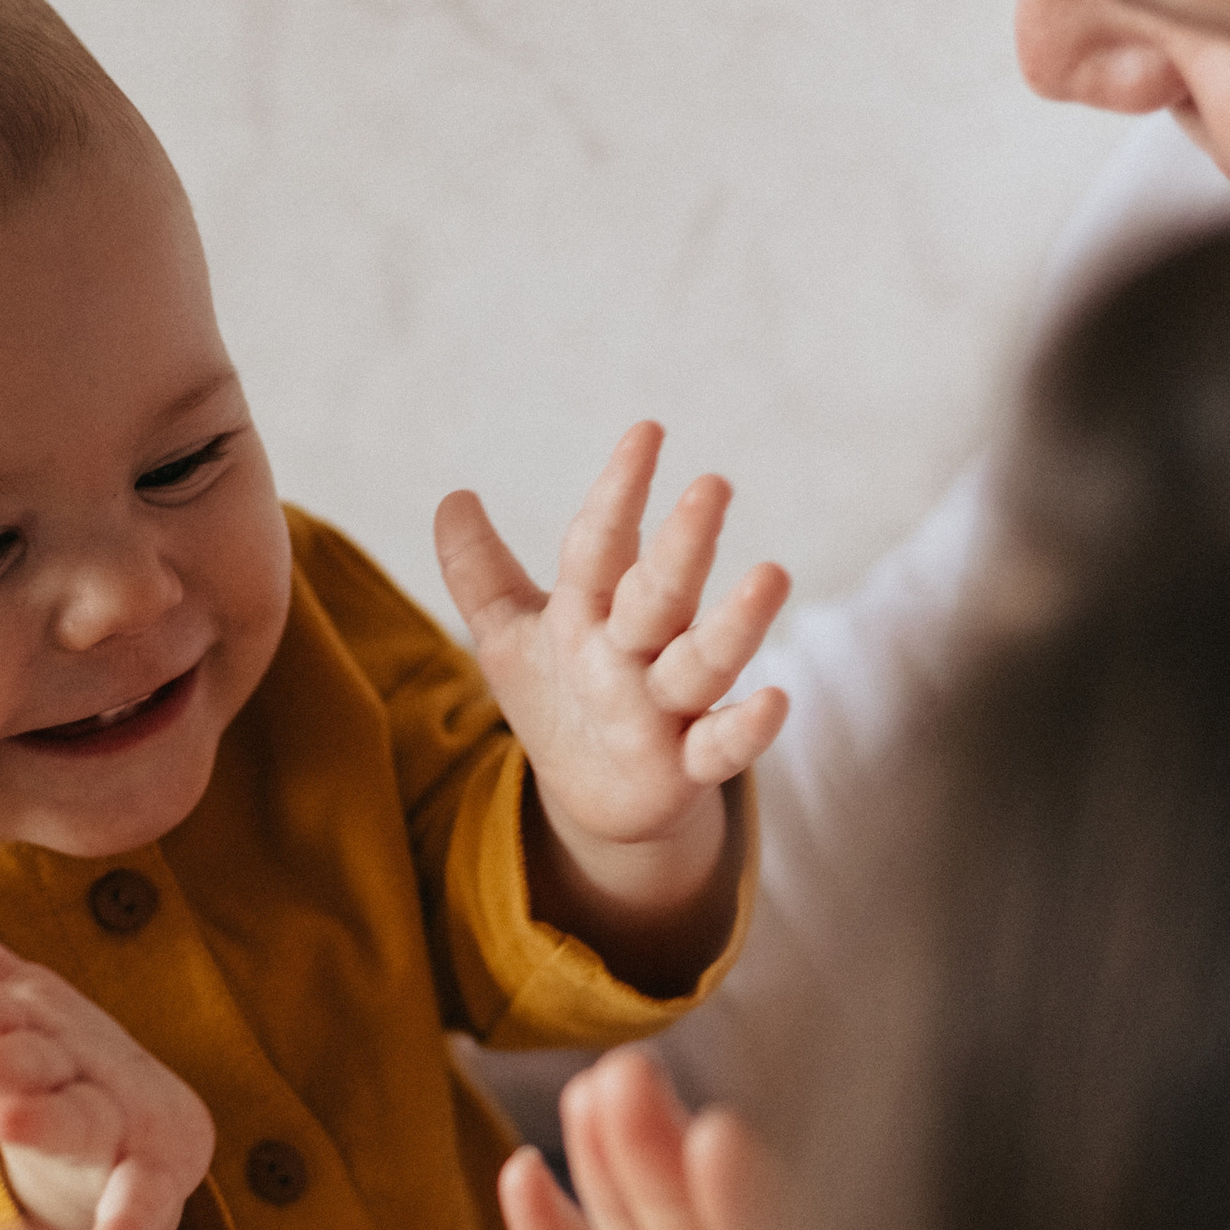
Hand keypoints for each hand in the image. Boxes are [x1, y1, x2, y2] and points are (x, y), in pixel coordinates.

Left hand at [0, 879, 216, 1229]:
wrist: (151, 1134)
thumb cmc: (63, 1067)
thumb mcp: (10, 1011)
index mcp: (40, 1031)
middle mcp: (80, 1069)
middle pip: (32, 1059)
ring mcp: (119, 1122)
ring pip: (75, 1121)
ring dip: (43, 1122)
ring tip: (1, 1122)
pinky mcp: (153, 1179)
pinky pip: (142, 1205)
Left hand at [435, 424, 789, 986]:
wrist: (596, 798)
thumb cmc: (561, 696)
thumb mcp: (506, 636)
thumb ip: (479, 571)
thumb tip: (453, 497)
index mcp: (591, 608)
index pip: (600, 543)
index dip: (618, 492)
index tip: (647, 431)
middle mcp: (636, 648)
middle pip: (660, 592)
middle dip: (682, 544)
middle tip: (712, 487)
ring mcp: (666, 705)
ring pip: (703, 662)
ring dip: (734, 625)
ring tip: (772, 575)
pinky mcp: (686, 766)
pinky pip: (721, 747)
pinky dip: (747, 729)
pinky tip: (776, 701)